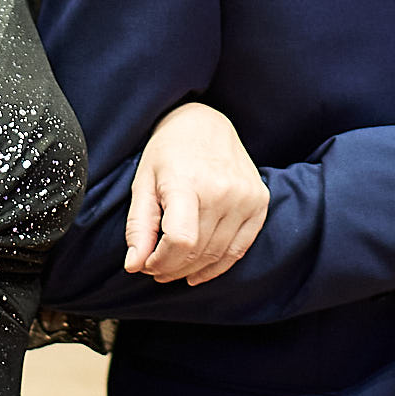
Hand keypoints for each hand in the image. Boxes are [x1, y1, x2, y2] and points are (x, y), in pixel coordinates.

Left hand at [125, 102, 267, 284]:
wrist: (205, 123)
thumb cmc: (168, 153)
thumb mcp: (143, 183)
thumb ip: (138, 226)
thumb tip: (134, 266)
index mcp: (188, 182)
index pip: (180, 241)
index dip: (160, 261)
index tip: (146, 263)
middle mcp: (222, 190)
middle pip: (197, 251)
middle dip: (171, 268)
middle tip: (154, 269)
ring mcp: (246, 197)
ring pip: (217, 254)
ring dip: (191, 270)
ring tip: (172, 270)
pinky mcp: (260, 203)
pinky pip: (239, 249)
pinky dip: (217, 266)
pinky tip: (197, 272)